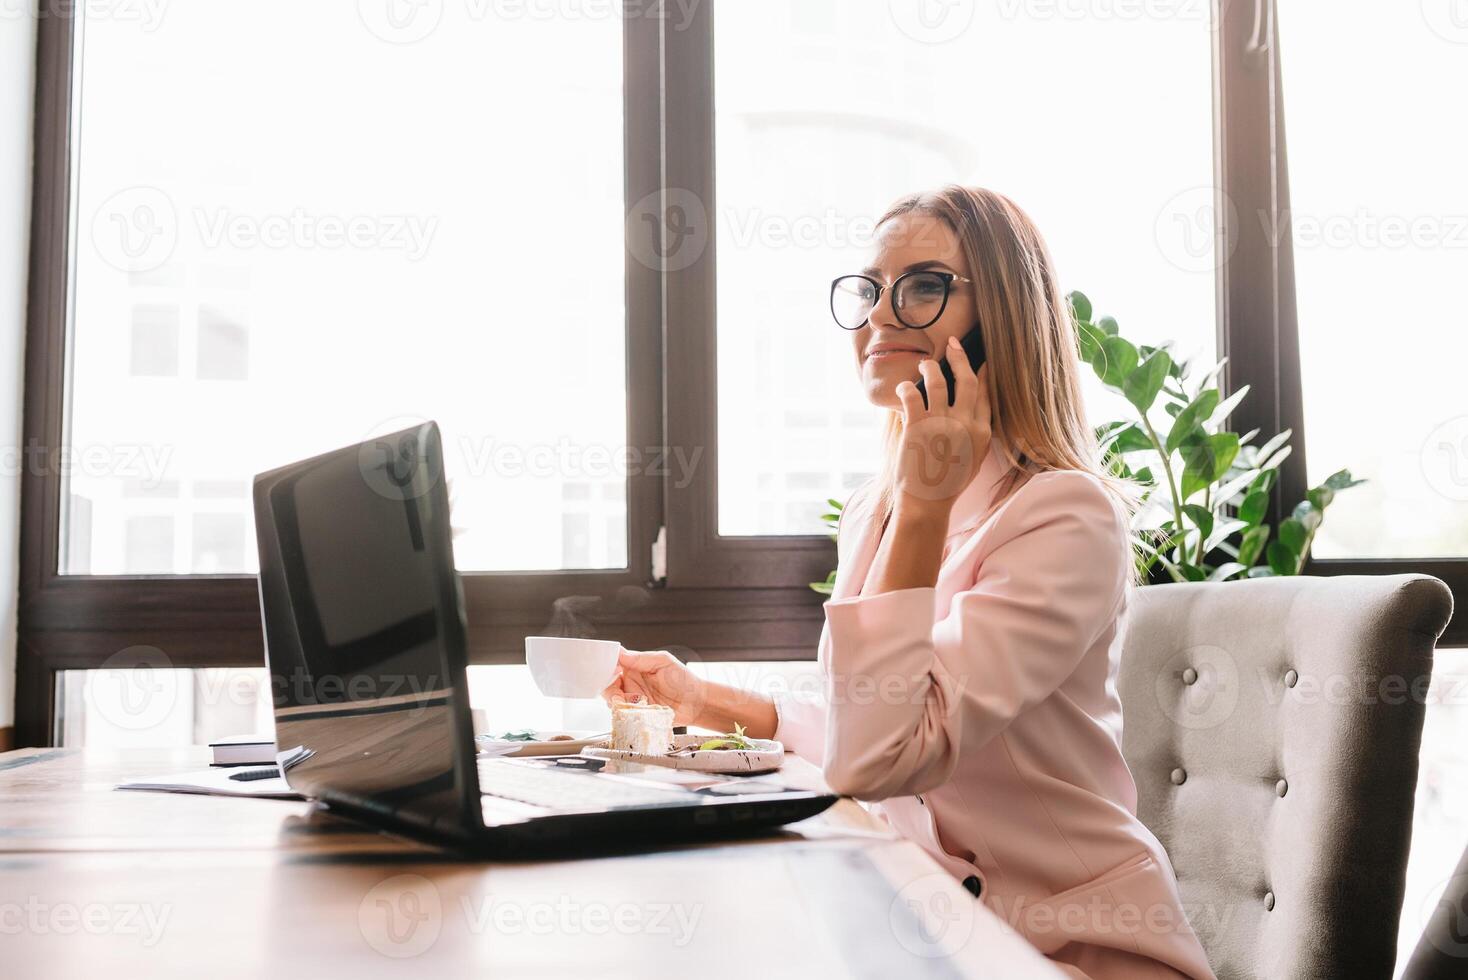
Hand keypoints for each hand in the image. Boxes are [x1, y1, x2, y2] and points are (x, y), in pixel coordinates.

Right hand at [600, 648, 706, 725]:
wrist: (697, 704)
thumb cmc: (684, 680)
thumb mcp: (665, 662)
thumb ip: (643, 658)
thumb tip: (622, 654)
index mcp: (635, 666)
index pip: (614, 663)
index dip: (607, 666)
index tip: (609, 670)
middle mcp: (631, 682)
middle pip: (608, 684)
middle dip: (609, 689)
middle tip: (618, 693)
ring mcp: (634, 699)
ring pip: (613, 700)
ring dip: (617, 702)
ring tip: (631, 703)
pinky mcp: (637, 714)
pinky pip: (623, 714)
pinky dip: (625, 713)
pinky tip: (635, 711)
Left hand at [893, 336, 992, 511]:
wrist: (927, 504)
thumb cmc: (946, 485)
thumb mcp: (972, 460)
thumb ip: (974, 434)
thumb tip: (971, 412)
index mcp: (981, 432)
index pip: (986, 393)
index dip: (982, 373)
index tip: (979, 360)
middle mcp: (965, 425)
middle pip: (967, 379)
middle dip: (959, 357)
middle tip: (952, 344)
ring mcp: (941, 424)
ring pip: (938, 380)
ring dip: (930, 367)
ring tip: (925, 364)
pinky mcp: (918, 426)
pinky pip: (912, 394)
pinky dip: (906, 387)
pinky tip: (904, 387)